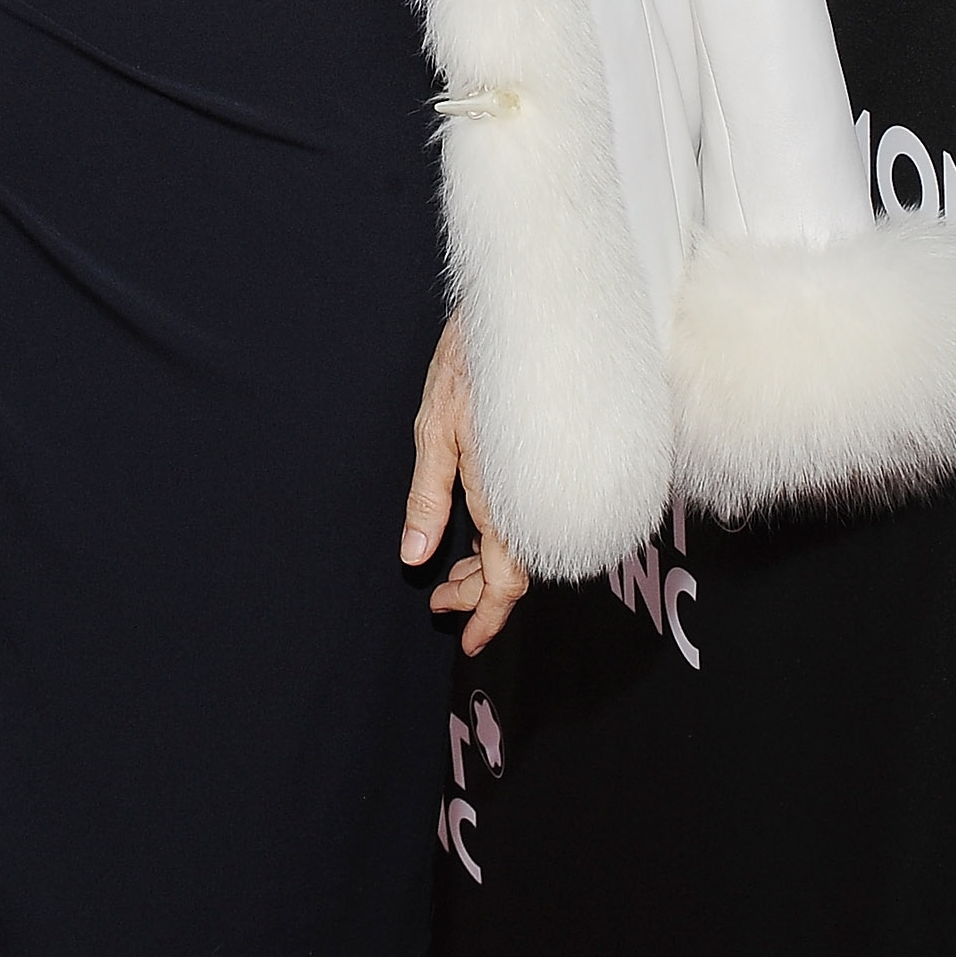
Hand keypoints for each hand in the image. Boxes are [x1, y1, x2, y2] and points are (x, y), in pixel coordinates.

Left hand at [401, 315, 529, 654]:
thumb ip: (427, 497)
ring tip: (451, 574)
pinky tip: (480, 530)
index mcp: (502, 497)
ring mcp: (538, 480)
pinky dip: (501, 537)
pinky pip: (527, 517)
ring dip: (486, 567)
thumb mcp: (434, 428)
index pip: (503, 582)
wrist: (517, 315)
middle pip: (512, 571)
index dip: (485, 617)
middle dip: (476, 595)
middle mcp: (528, 496)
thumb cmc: (471, 362)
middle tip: (441, 603)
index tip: (466, 641)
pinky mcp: (539, 462)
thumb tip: (416, 556)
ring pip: (520, 545)